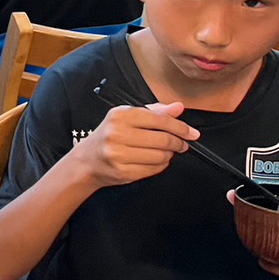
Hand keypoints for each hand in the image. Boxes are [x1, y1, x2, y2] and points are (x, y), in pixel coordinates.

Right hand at [69, 101, 196, 188]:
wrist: (86, 161)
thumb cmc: (109, 136)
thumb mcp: (127, 117)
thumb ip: (155, 112)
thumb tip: (178, 107)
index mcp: (120, 115)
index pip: (160, 120)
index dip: (181, 127)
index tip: (192, 133)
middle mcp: (117, 133)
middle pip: (163, 139)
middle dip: (178, 143)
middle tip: (182, 144)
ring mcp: (119, 154)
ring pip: (161, 156)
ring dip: (169, 155)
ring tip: (165, 152)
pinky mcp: (124, 172)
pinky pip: (154, 169)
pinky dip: (160, 165)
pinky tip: (154, 160)